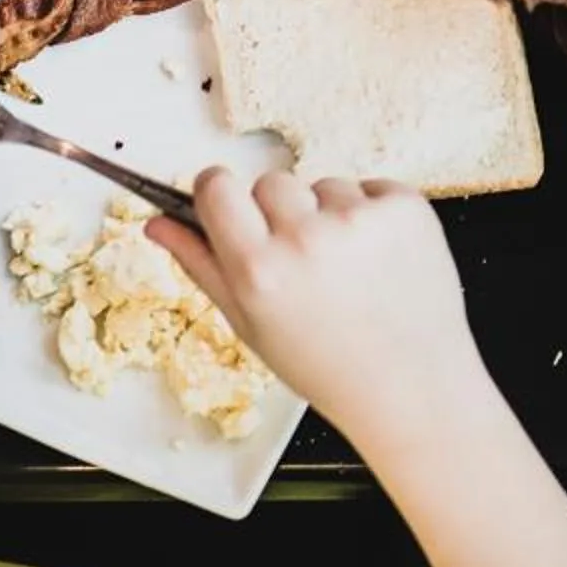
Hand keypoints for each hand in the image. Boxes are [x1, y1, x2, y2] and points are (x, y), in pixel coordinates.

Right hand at [149, 168, 489, 451]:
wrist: (410, 384)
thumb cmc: (324, 364)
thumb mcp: (249, 324)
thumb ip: (200, 265)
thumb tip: (156, 223)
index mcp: (259, 270)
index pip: (216, 185)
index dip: (218, 195)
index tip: (227, 208)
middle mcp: (306, 237)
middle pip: (268, 181)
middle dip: (277, 213)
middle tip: (301, 264)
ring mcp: (360, 219)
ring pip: (321, 183)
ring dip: (328, 214)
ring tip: (347, 271)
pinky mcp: (406, 206)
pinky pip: (369, 187)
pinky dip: (372, 215)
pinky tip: (378, 261)